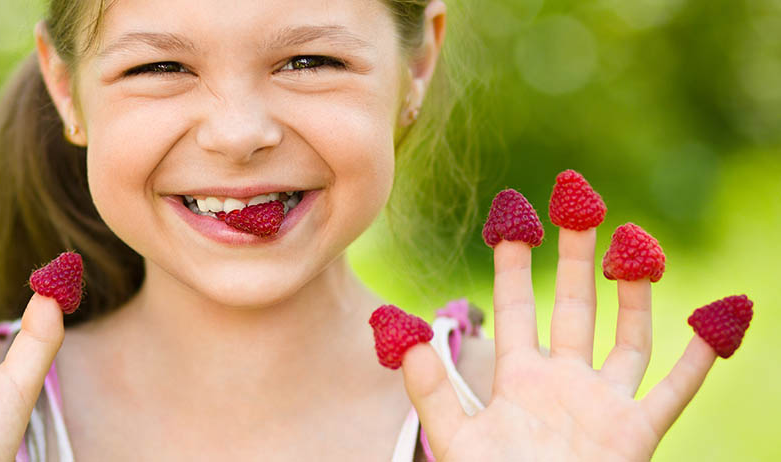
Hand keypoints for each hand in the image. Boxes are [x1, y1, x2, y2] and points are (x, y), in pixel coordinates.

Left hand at [401, 228, 715, 460]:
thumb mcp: (455, 439)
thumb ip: (431, 389)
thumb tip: (403, 333)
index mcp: (518, 380)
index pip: (516, 307)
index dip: (513, 264)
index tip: (512, 218)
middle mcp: (563, 383)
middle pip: (572, 307)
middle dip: (575, 257)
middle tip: (578, 202)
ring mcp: (602, 404)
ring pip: (625, 336)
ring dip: (632, 292)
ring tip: (632, 242)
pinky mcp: (636, 432)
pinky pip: (674, 389)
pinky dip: (699, 358)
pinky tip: (715, 320)